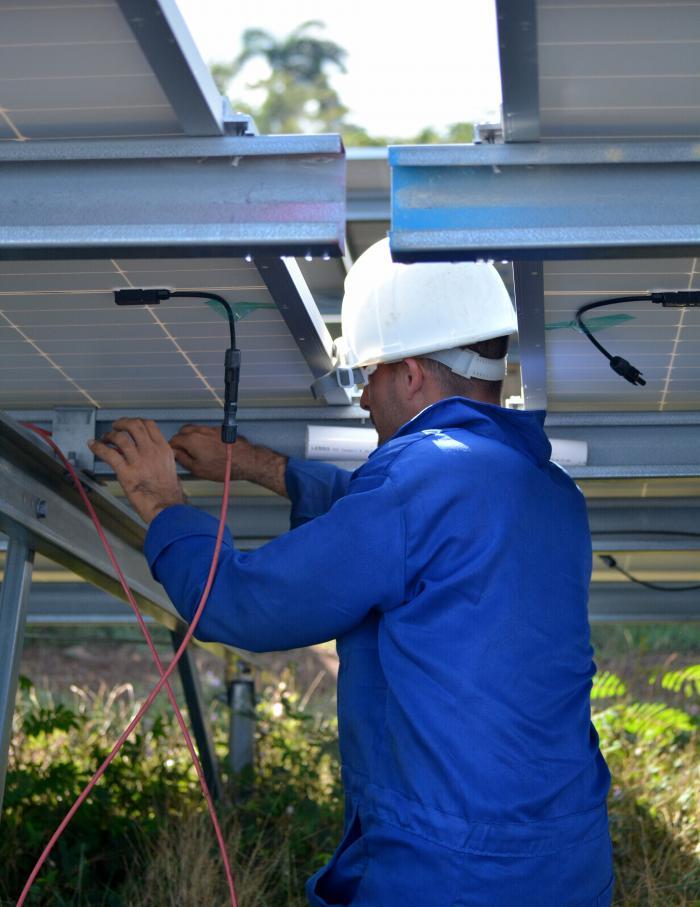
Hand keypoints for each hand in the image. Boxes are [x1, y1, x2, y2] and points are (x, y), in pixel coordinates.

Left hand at [88, 418, 184, 524]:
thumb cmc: (168, 491)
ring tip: (105, 438)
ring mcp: (138, 461)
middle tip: (116, 426)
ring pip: (120, 437)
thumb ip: (158, 455)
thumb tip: (144, 450)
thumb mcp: (169, 466)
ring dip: (109, 435)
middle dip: (122, 423)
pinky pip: (108, 454)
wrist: (166, 506)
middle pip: (134, 425)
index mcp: (163, 449)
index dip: (136, 421)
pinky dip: (98, 447)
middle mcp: (151, 452)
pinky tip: (93, 445)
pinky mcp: (126, 473)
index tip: (129, 424)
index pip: (149, 425)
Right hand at [170, 425, 287, 496]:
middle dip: (180, 440)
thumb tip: (175, 454)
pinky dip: (201, 437)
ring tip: (194, 450)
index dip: (172, 448)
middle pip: (182, 431)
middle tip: (182, 451)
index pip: (173, 439)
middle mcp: (200, 431)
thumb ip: (183, 459)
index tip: (173, 453)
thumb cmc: (224, 466)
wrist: (245, 461)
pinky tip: (206, 447)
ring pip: (194, 429)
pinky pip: (205, 431)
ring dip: (190, 437)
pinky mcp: (219, 430)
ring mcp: (210, 429)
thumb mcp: (198, 469)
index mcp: (192, 440)